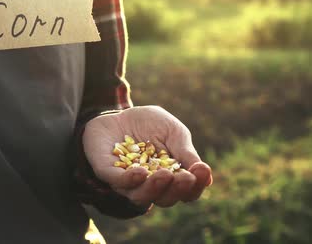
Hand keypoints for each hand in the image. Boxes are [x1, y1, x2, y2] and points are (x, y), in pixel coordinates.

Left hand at [83, 106, 211, 208]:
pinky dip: (130, 180)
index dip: (195, 186)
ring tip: (164, 175)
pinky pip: (119, 183)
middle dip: (177, 190)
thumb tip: (204, 172)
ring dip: (154, 188)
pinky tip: (141, 172)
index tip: (201, 171)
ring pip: (141, 197)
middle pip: (165, 199)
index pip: (186, 192)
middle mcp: (149, 186)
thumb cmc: (149, 124)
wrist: (118, 112)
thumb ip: (185, 152)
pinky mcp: (107, 172)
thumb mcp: (172, 132)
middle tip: (185, 177)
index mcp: (170, 178)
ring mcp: (127, 182)